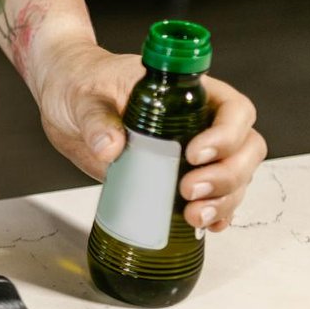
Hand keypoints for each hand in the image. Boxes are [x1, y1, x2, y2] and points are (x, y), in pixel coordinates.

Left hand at [32, 37, 265, 230]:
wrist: (65, 101)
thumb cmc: (83, 83)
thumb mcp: (85, 97)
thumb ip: (96, 119)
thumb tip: (110, 147)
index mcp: (189, 92)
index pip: (234, 110)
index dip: (227, 135)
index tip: (194, 154)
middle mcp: (202, 122)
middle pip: (245, 149)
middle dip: (227, 175)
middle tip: (189, 190)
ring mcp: (194, 153)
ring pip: (235, 177)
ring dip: (222, 200)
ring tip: (192, 215)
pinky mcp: (177, 177)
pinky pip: (213, 196)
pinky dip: (216, 213)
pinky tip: (205, 225)